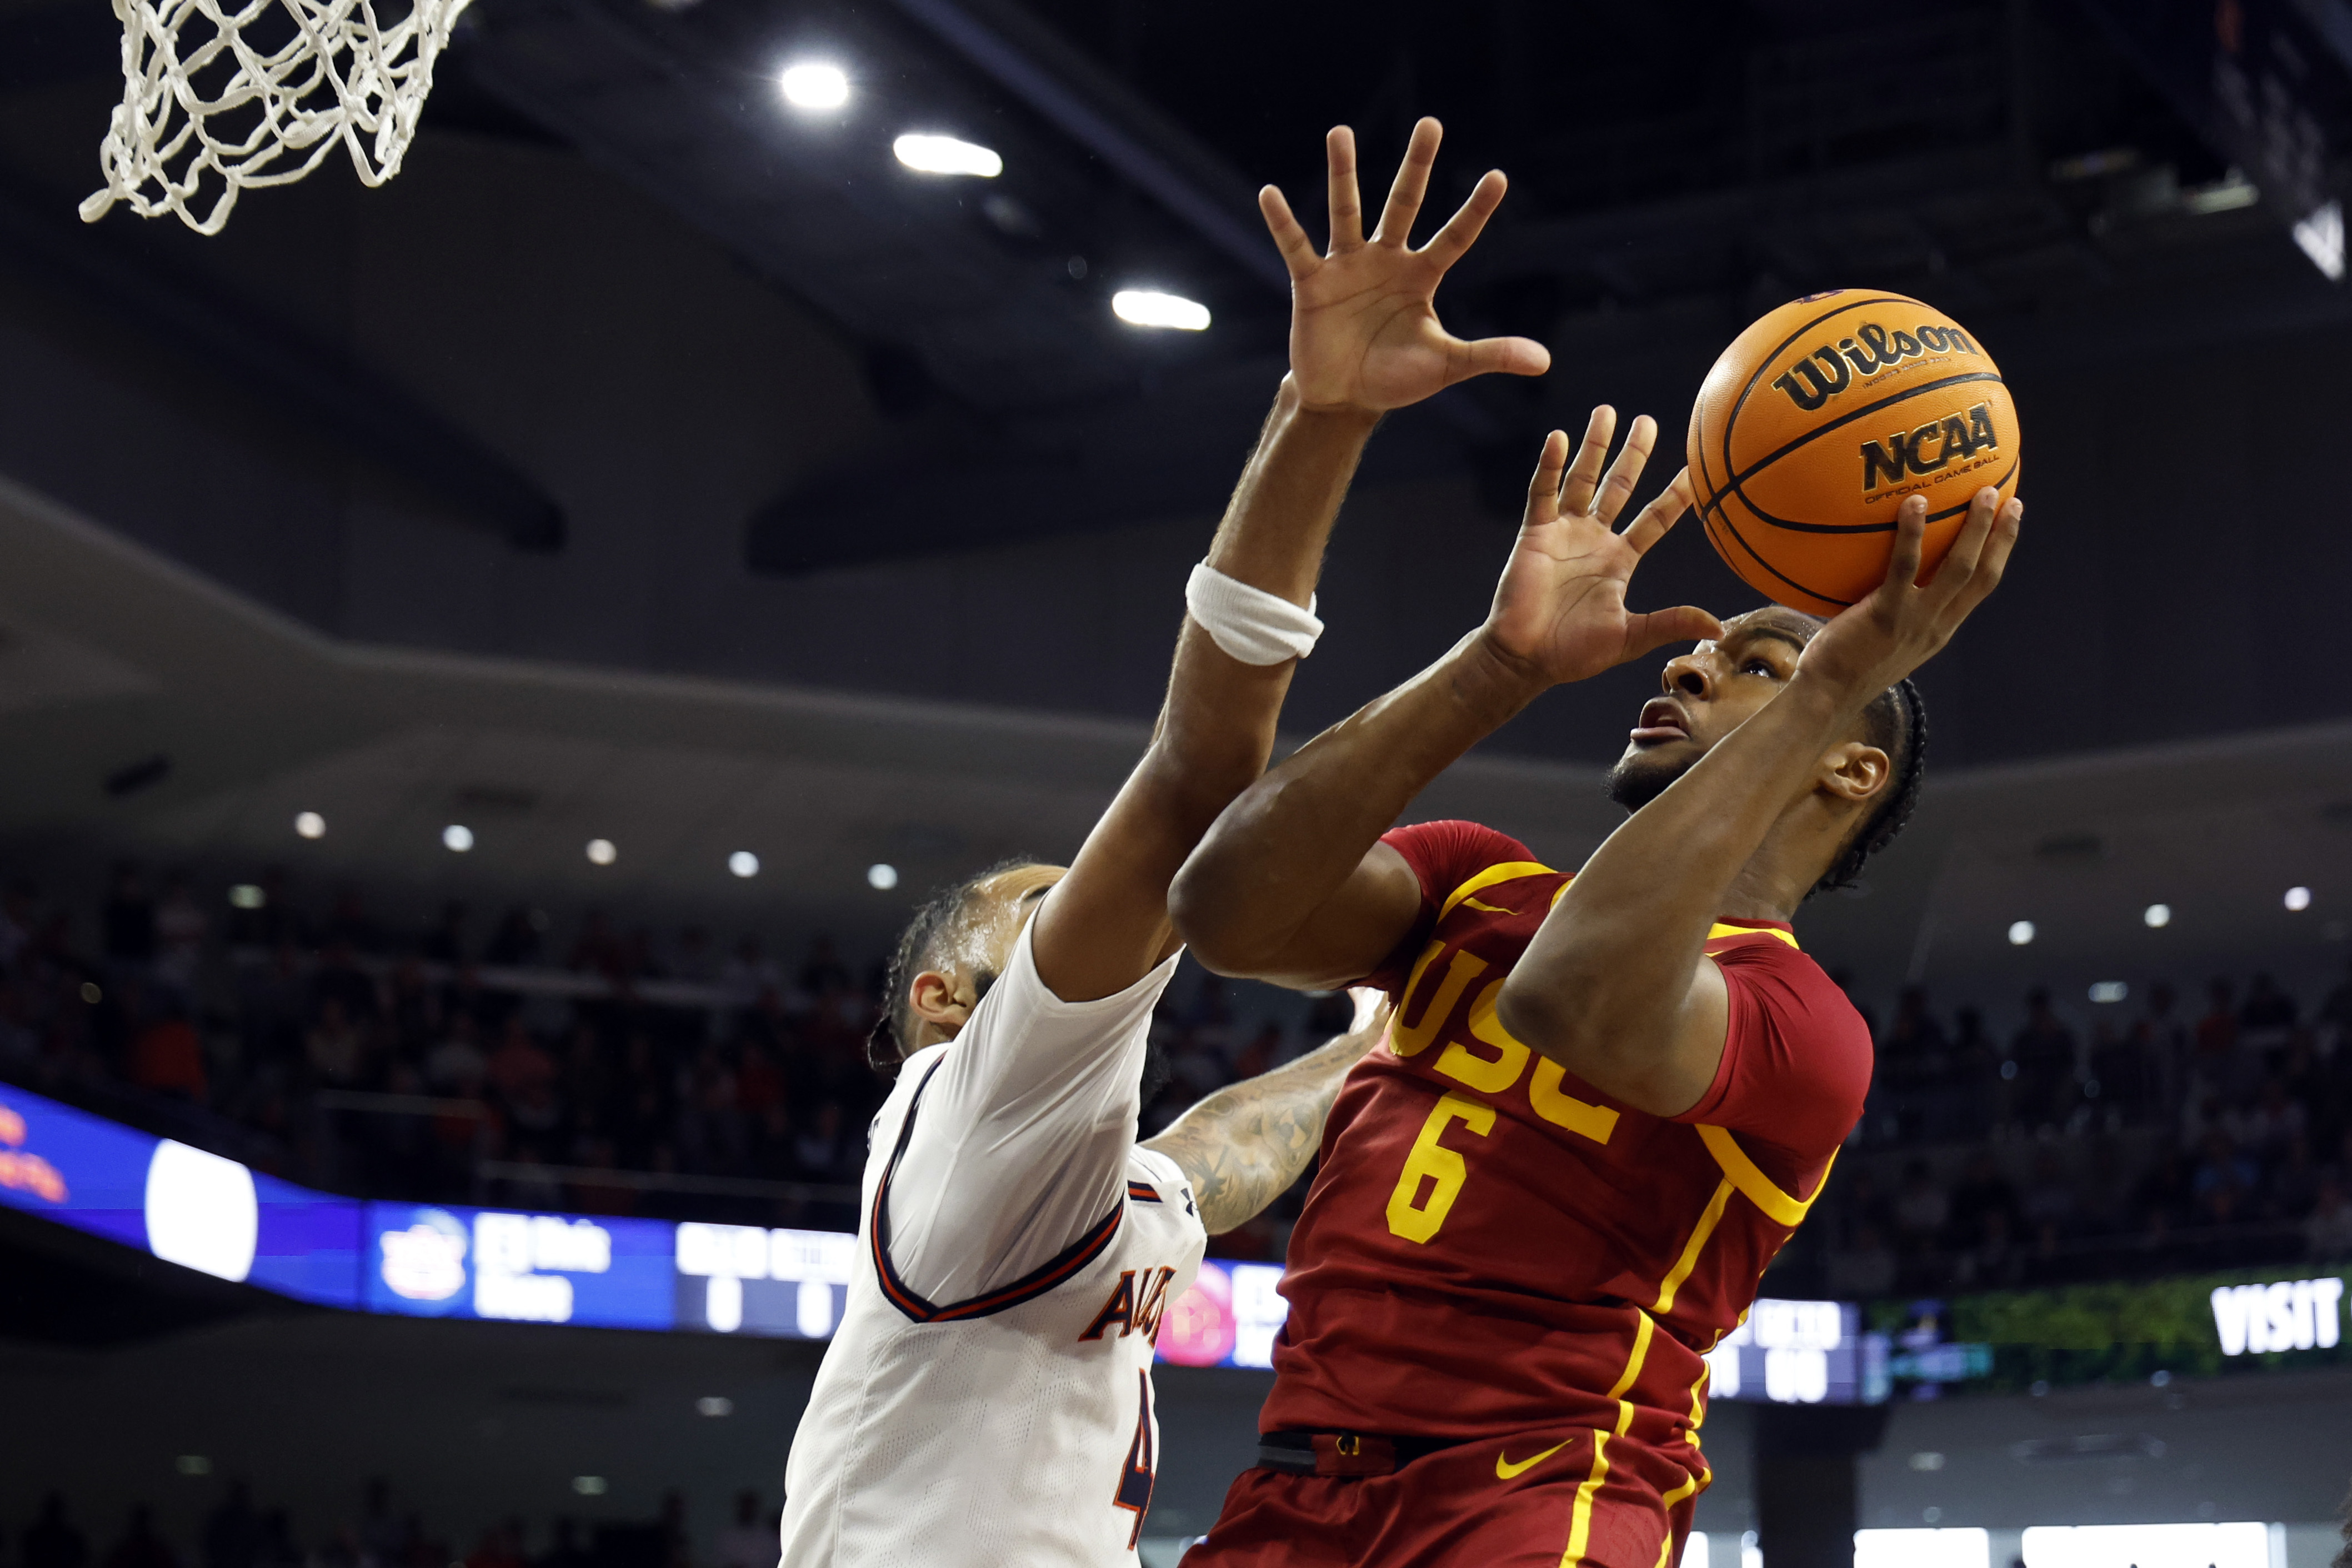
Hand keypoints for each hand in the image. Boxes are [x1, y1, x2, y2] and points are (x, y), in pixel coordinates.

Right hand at [1261, 118, 1548, 414]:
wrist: (1345, 399)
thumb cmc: (1396, 378)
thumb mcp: (1447, 365)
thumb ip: (1490, 354)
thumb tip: (1544, 361)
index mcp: (1421, 276)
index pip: (1455, 237)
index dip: (1475, 210)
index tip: (1498, 176)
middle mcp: (1386, 261)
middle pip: (1404, 204)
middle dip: (1417, 166)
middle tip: (1431, 123)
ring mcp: (1348, 267)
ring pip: (1347, 211)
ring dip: (1343, 172)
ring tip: (1339, 131)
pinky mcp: (1312, 283)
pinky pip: (1296, 247)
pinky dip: (1282, 222)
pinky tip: (1269, 194)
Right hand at [1478, 408, 1720, 686]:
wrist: (1525, 659)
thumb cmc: (1573, 653)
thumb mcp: (1630, 638)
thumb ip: (1670, 623)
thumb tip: (1720, 628)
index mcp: (1619, 560)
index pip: (1655, 519)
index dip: (1676, 496)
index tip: (1698, 469)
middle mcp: (1594, 539)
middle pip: (1619, 486)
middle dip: (1633, 454)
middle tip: (1648, 420)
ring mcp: (1564, 533)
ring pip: (1582, 480)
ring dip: (1594, 446)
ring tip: (1606, 412)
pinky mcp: (1534, 534)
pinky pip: (1543, 493)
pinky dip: (1550, 466)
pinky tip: (1558, 438)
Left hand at [1796, 487, 2022, 700]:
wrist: (1827, 696)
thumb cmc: (1846, 662)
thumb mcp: (1886, 637)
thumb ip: (1898, 607)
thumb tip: (1889, 569)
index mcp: (1941, 629)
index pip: (1982, 587)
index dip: (2000, 552)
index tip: (2010, 520)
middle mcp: (1937, 625)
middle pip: (1983, 575)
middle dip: (2001, 536)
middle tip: (2007, 498)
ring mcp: (1915, 621)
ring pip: (1959, 568)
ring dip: (1976, 529)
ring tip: (1982, 493)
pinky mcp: (1887, 615)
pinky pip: (1905, 568)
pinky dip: (1913, 535)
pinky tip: (1915, 504)